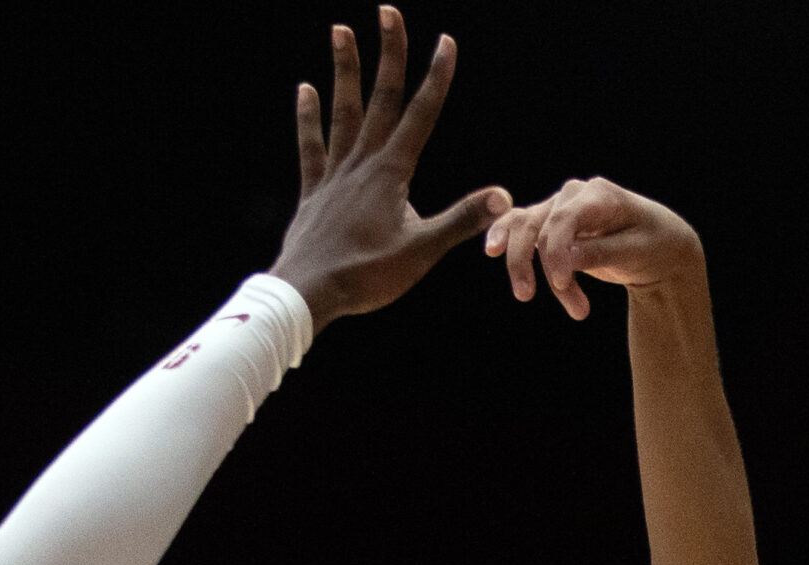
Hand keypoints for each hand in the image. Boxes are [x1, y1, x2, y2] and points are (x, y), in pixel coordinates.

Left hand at [268, 8, 508, 330]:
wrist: (307, 294)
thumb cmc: (366, 276)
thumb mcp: (421, 250)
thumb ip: (461, 219)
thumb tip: (503, 196)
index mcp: (390, 173)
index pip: (420, 114)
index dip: (436, 76)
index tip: (446, 41)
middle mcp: (361, 163)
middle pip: (379, 98)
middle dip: (388, 53)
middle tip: (387, 10)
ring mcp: (334, 175)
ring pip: (342, 111)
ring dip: (344, 70)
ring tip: (340, 29)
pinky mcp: (314, 193)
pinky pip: (312, 146)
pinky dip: (309, 117)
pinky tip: (305, 89)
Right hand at [484, 177, 703, 320]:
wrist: (658, 244)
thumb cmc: (654, 244)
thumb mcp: (637, 252)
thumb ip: (602, 253)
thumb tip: (567, 258)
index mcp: (600, 195)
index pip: (565, 219)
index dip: (555, 252)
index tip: (561, 284)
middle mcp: (574, 196)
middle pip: (535, 223)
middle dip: (528, 262)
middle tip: (527, 297)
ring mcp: (559, 208)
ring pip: (525, 232)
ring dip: (524, 267)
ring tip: (526, 297)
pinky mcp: (550, 225)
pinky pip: (520, 230)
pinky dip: (505, 240)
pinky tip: (491, 250)